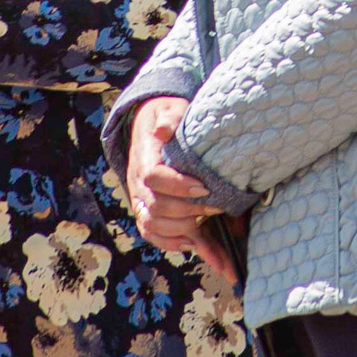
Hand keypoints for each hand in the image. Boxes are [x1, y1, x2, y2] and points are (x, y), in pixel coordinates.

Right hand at [127, 103, 242, 283]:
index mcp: (143, 158)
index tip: (204, 187)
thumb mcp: (169, 108)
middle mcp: (138, 184)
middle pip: (156, 207)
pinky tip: (196, 247)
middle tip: (217, 206)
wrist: (152, 126)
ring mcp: (142, 201)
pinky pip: (154, 236)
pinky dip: (173, 244)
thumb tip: (164, 130)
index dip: (177, 186)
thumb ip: (170, 117)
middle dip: (189, 210)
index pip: (153, 177)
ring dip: (183, 230)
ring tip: (209, 226)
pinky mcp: (150, 212)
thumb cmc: (167, 118)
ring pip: (153, 226)